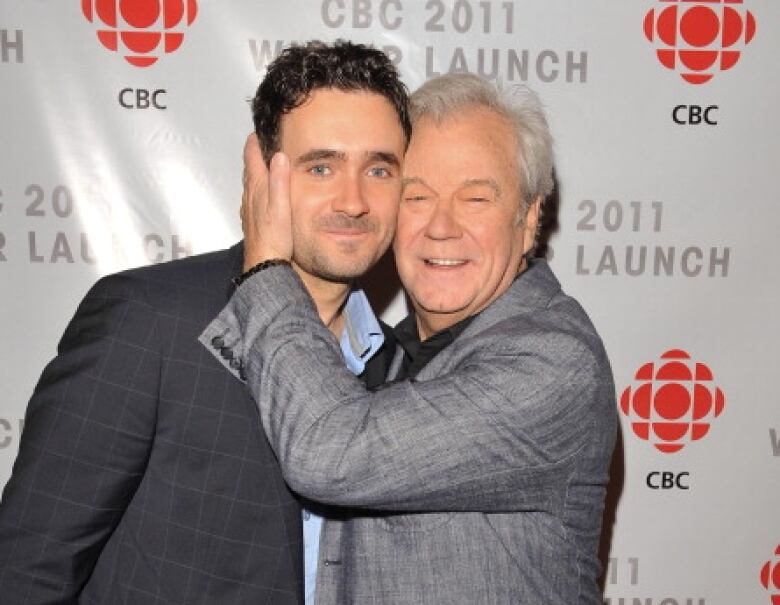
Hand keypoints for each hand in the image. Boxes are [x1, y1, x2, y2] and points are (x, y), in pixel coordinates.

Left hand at [240, 133, 292, 270]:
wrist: (264, 265)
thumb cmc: (274, 238)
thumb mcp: (281, 207)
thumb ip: (280, 181)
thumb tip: (279, 156)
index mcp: (258, 189)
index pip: (252, 158)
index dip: (254, 143)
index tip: (257, 131)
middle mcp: (250, 197)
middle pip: (250, 169)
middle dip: (254, 154)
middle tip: (259, 143)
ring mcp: (249, 210)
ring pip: (250, 184)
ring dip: (255, 172)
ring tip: (262, 165)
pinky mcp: (252, 221)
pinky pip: (253, 198)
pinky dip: (257, 189)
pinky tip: (262, 196)